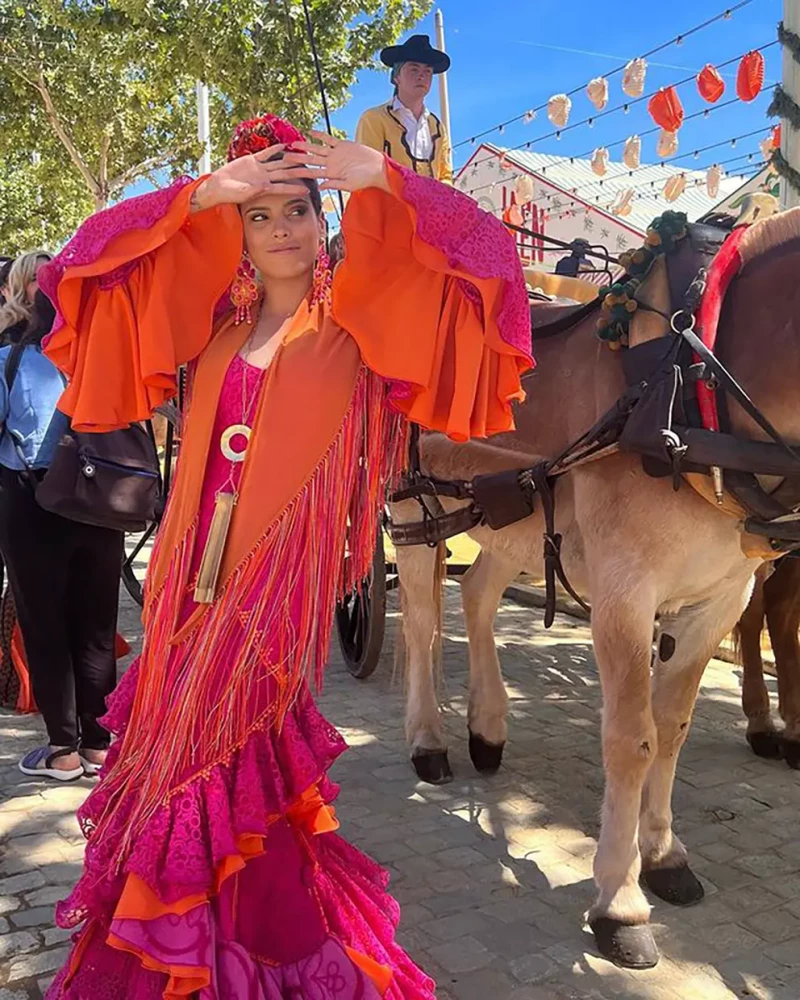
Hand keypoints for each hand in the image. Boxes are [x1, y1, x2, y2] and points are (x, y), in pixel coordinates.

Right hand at [191, 146, 318, 211]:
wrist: (219, 186)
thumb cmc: (230, 194)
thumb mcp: (242, 193)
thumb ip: (254, 190)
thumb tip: (265, 186)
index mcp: (264, 188)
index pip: (283, 187)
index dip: (295, 189)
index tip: (307, 190)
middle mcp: (265, 178)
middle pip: (285, 173)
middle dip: (298, 171)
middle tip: (311, 169)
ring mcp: (260, 169)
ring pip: (278, 163)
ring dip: (290, 159)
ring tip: (302, 155)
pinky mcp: (252, 160)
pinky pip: (266, 154)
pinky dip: (275, 149)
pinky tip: (285, 146)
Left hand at [285, 133, 388, 194]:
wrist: (377, 168)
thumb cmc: (365, 179)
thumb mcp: (349, 184)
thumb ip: (334, 184)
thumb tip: (320, 186)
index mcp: (331, 174)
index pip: (312, 173)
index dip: (300, 172)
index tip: (288, 172)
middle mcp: (331, 164)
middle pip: (311, 160)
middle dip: (298, 159)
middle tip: (284, 157)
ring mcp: (335, 154)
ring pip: (317, 149)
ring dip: (305, 146)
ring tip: (294, 144)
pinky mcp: (342, 145)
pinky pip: (329, 139)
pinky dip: (320, 135)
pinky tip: (310, 132)